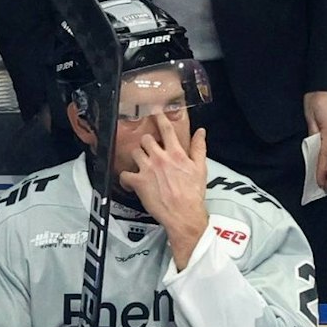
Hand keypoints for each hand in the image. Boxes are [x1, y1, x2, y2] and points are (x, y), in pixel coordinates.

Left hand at [121, 126, 209, 269]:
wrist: (184, 215)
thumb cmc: (193, 194)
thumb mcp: (201, 169)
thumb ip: (199, 148)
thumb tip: (201, 132)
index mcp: (176, 154)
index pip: (166, 130)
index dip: (159, 117)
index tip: (154, 110)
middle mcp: (160, 158)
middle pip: (146, 139)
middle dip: (147, 143)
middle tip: (150, 151)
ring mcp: (148, 169)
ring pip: (135, 152)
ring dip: (137, 158)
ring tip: (142, 166)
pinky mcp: (138, 182)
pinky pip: (125, 174)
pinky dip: (125, 178)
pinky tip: (130, 182)